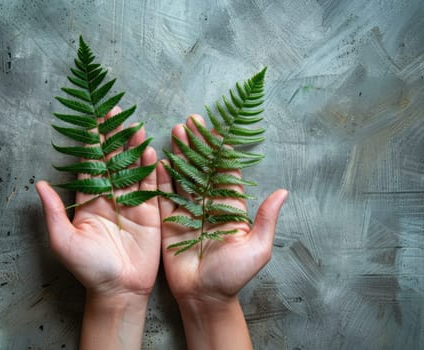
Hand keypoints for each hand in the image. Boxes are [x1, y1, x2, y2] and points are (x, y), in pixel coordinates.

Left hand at [36, 106, 159, 349]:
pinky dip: (153, 170)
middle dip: (114, 136)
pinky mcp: (151, 213)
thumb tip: (39, 183)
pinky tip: (152, 153)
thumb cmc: (88, 268)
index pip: (91, 164)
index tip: (92, 120)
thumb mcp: (64, 241)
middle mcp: (111, 196)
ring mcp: (133, 203)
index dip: (92, 142)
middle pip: (113, 160)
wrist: (118, 290)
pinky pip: (152, 187)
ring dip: (134, 147)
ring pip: (134, 168)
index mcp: (90, 200)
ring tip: (135, 126)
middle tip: (115, 111)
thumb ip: (54, 212)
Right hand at [157, 115, 287, 348]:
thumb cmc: (233, 276)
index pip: (225, 172)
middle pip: (202, 168)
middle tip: (190, 122)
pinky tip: (160, 160)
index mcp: (230, 208)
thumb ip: (265, 219)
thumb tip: (283, 191)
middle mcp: (208, 205)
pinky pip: (166, 196)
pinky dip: (163, 178)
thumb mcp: (256, 249)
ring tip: (175, 132)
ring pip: (184, 176)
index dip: (219, 150)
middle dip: (197, 145)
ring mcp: (188, 211)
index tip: (214, 130)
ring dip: (180, 154)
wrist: (204, 297)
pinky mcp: (169, 221)